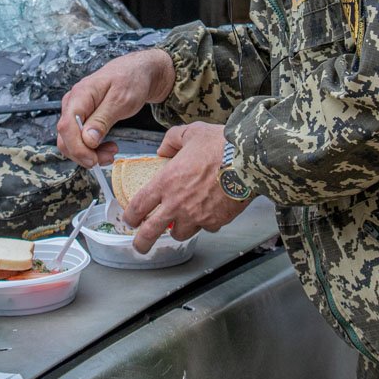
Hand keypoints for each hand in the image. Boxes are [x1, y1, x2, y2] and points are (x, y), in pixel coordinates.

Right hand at [56, 49, 174, 167]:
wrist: (137, 72)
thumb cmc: (131, 81)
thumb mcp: (122, 101)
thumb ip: (102, 120)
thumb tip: (87, 140)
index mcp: (80, 94)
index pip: (66, 126)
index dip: (77, 148)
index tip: (93, 160)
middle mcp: (73, 102)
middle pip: (65, 137)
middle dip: (84, 154)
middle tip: (108, 158)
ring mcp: (75, 110)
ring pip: (71, 141)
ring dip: (89, 153)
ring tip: (111, 152)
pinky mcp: (82, 117)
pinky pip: (79, 138)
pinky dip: (91, 148)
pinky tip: (107, 146)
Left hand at [122, 122, 251, 252]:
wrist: (248, 159)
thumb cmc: (220, 145)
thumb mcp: (190, 132)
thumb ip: (172, 140)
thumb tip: (163, 149)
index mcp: (166, 182)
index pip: (139, 206)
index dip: (131, 216)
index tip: (130, 220)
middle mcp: (177, 203)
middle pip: (151, 232)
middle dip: (142, 242)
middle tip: (140, 246)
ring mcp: (196, 215)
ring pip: (180, 234)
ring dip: (179, 230)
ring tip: (182, 223)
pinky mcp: (215, 222)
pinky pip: (206, 228)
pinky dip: (205, 223)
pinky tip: (209, 212)